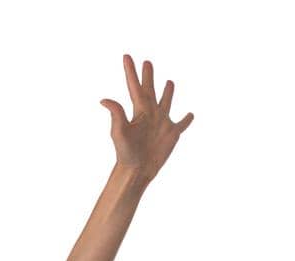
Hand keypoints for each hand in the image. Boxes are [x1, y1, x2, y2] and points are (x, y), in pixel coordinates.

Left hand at [100, 54, 193, 184]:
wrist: (138, 171)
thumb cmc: (126, 153)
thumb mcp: (120, 132)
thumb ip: (116, 114)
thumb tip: (104, 100)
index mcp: (139, 110)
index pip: (134, 86)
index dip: (130, 71)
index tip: (126, 56)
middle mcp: (151, 113)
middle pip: (150, 89)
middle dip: (149, 76)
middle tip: (148, 62)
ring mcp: (162, 122)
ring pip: (167, 102)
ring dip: (168, 92)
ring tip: (169, 82)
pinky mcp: (172, 134)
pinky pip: (182, 124)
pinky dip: (187, 119)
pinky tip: (191, 115)